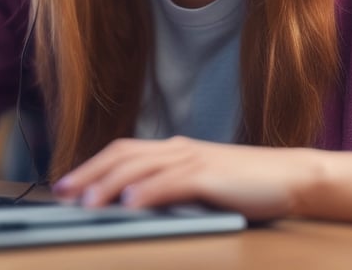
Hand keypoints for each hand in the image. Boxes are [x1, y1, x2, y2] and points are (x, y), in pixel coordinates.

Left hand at [52, 137, 351, 229]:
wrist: (290, 176)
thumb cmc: (245, 183)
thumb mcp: (202, 181)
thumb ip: (172, 186)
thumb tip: (134, 202)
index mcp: (175, 148)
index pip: (124, 151)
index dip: (92, 165)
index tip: (67, 184)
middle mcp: (179, 147)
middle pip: (124, 155)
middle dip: (89, 173)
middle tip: (61, 193)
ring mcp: (195, 159)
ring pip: (142, 167)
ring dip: (109, 183)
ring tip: (85, 201)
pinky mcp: (211, 175)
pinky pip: (173, 182)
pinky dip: (149, 190)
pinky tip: (130, 201)